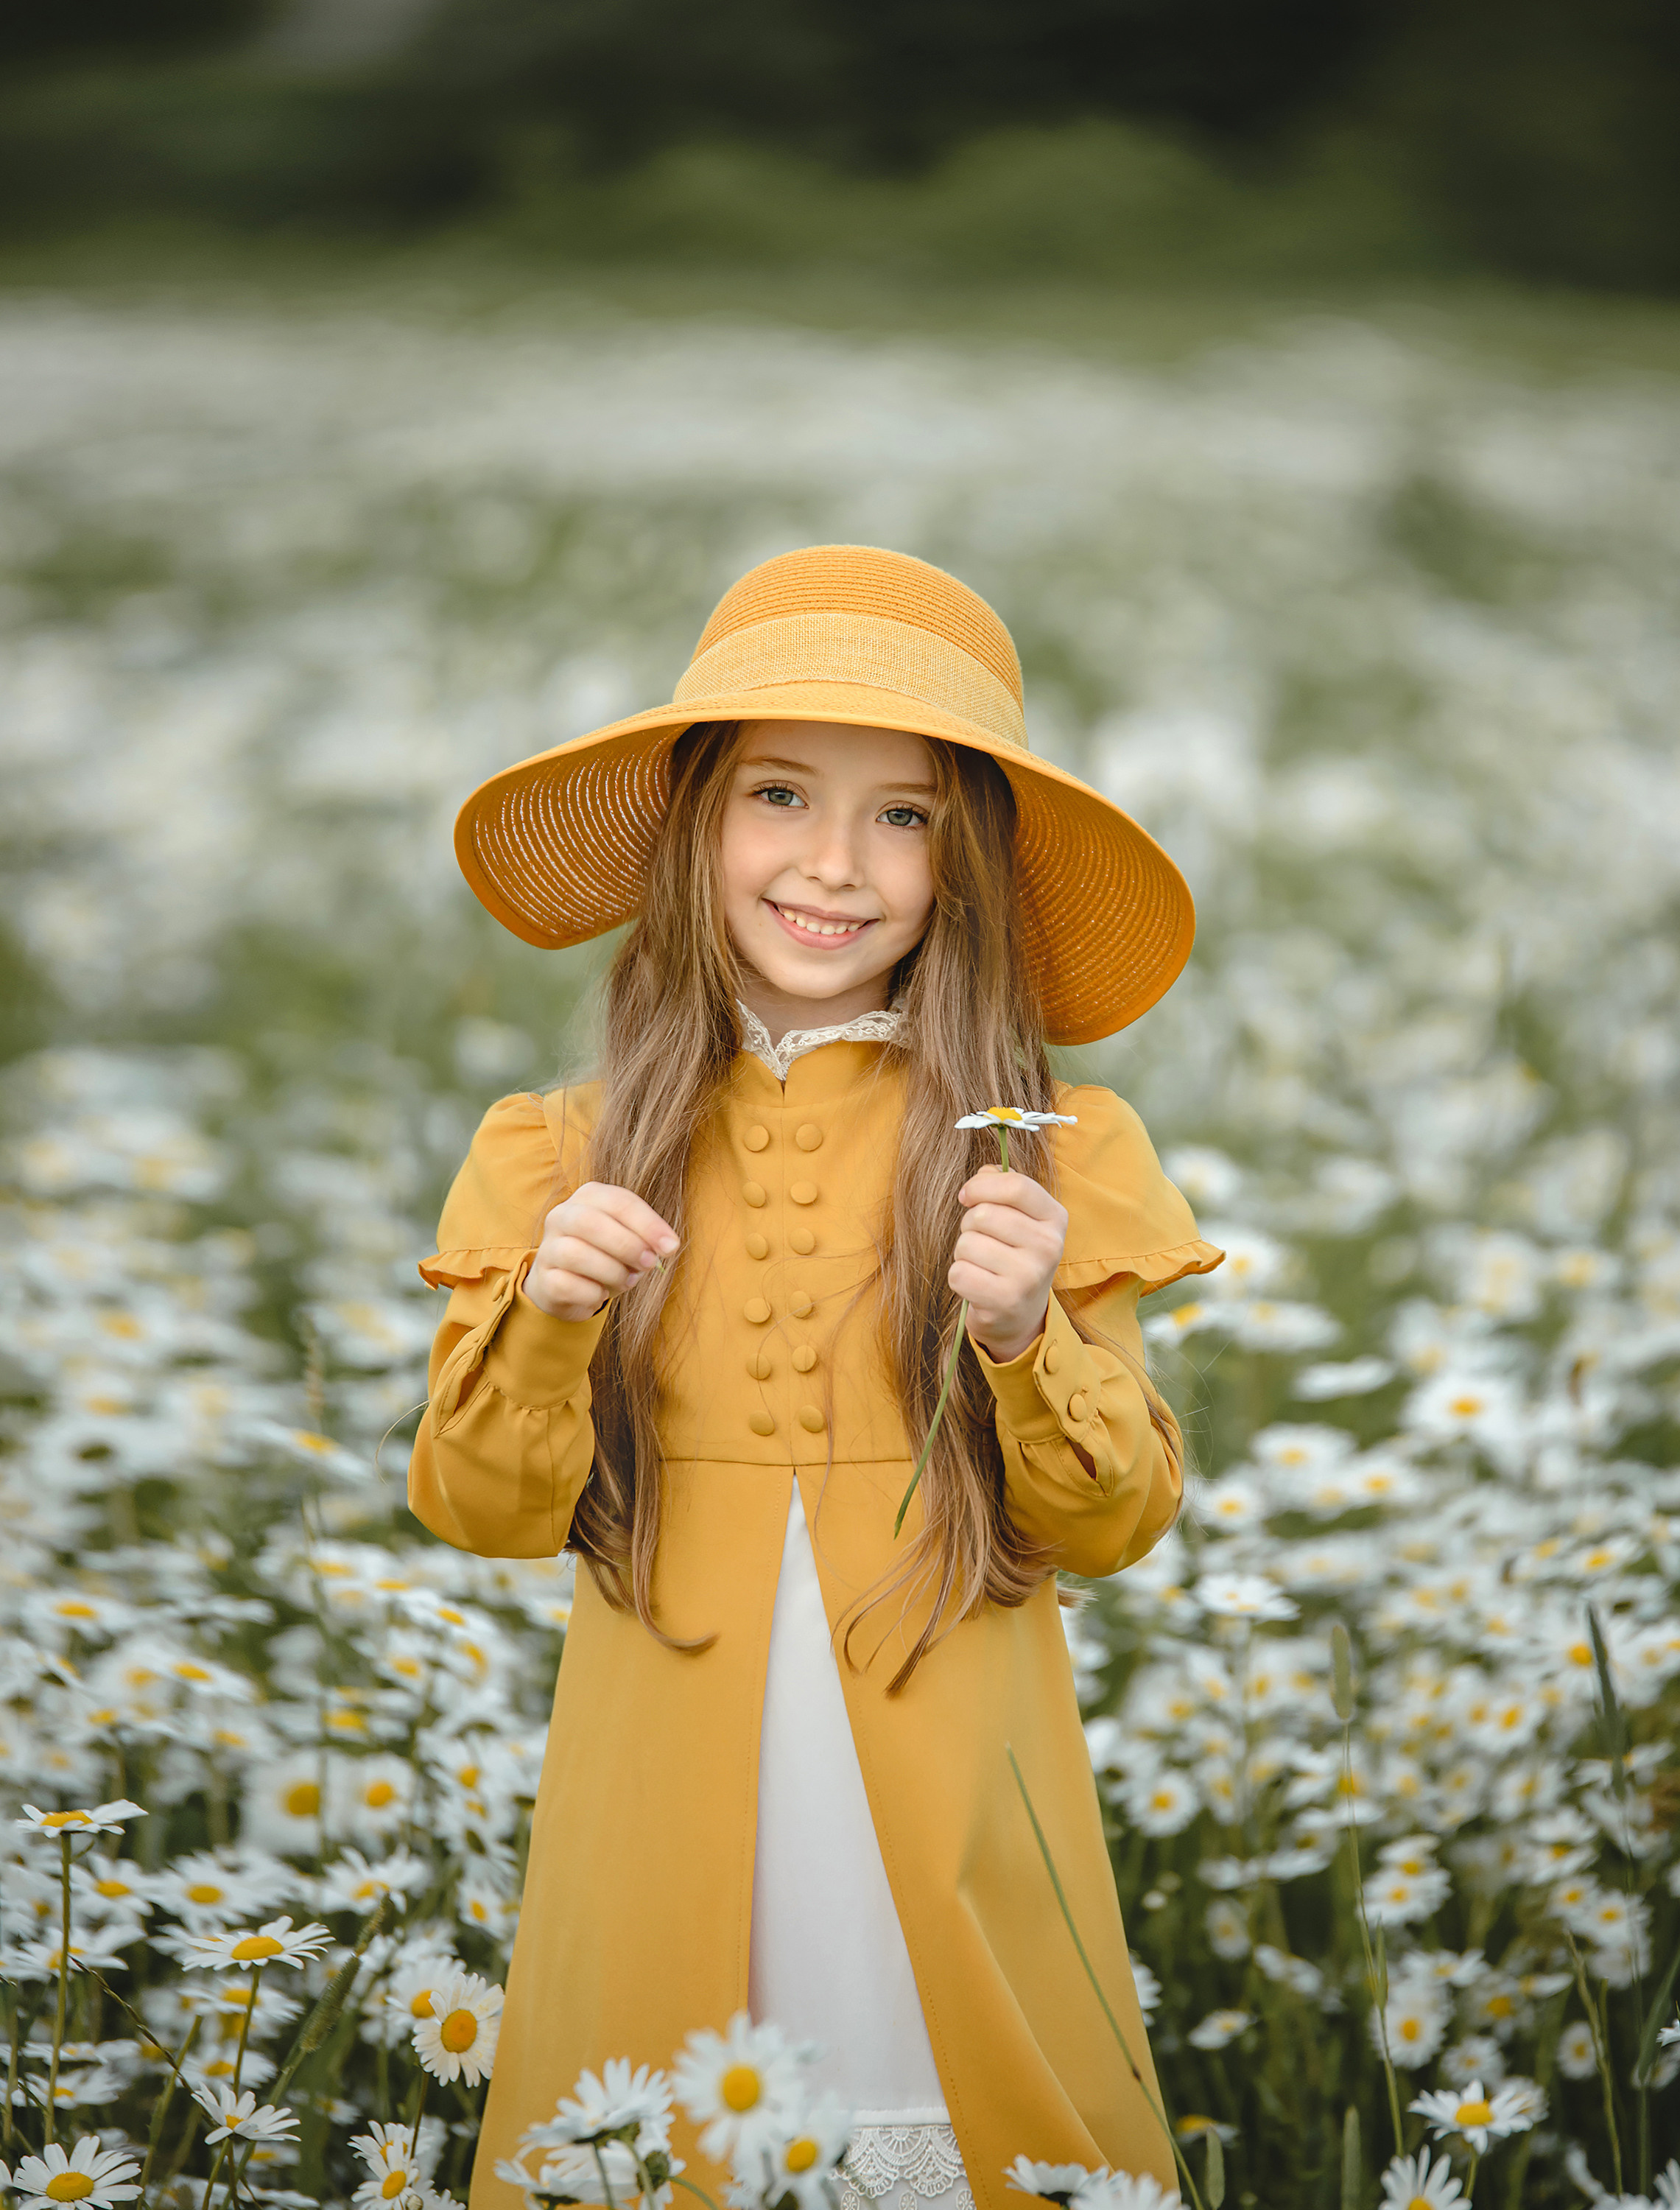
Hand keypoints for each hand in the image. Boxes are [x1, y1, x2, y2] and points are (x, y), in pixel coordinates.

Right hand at [524, 1183, 679, 1322]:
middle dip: (628, 1245)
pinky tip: (601, 1293)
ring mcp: (548, 1247)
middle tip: (650, 1264)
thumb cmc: (605, 1255)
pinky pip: (568, 1285)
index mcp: (588, 1197)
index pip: (619, 1201)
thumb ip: (646, 1238)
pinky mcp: (543, 1279)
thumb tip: (668, 1246)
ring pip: (577, 1254)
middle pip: (591, 1223)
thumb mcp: (629, 1240)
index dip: (648, 1224)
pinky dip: (593, 1293)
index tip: (671, 1247)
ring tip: (627, 1280)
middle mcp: (561, 1216)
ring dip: (612, 1271)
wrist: (567, 1285)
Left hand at [950, 1165, 1067, 1363]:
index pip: (1016, 1186)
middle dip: (969, 1225)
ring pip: (967, 1244)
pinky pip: (959, 1273)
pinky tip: (976, 1285)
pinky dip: (959, 1278)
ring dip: (963, 1253)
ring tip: (981, 1265)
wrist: (1020, 1315)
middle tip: (981, 1241)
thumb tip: (982, 1175)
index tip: (966, 1196)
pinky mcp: (1006, 1301)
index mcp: (1055, 1218)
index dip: (981, 1186)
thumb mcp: (1018, 1217)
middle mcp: (1049, 1246)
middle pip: (984, 1214)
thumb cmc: (1012, 1254)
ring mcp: (1029, 1276)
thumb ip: (1001, 1185)